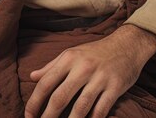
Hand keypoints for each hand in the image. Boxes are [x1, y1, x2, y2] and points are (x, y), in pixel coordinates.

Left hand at [24, 24, 155, 117]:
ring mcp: (100, 78)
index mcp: (69, 58)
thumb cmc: (96, 52)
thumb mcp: (72, 53)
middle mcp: (83, 67)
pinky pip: (100, 111)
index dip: (34, 103)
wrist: (127, 45)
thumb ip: (52, 66)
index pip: (46, 83)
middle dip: (47, 117)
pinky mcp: (114, 87)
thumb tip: (32, 77)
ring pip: (80, 108)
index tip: (28, 116)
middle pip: (60, 97)